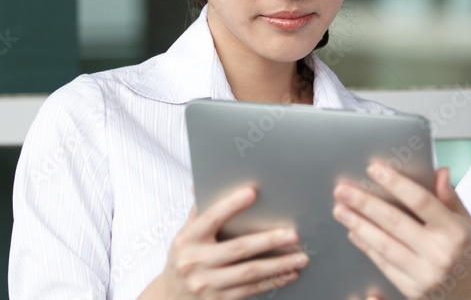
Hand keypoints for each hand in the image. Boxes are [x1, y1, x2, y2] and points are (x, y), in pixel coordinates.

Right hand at [147, 185, 308, 299]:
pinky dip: (273, 281)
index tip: (252, 192)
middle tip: (293, 234)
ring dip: (279, 265)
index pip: (211, 217)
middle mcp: (195, 262)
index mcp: (188, 239)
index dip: (232, 204)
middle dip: (269, 241)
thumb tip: (202, 183)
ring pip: (250, 272)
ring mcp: (206, 284)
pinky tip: (289, 274)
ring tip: (301, 257)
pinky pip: (251, 290)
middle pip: (238, 248)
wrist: (169, 298)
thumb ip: (198, 211)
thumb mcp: (185, 234)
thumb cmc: (184, 258)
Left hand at [333, 165, 470, 299]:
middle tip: (343, 189)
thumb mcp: (469, 223)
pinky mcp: (414, 291)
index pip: (421, 202)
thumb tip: (439, 171)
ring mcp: (426, 275)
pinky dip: (367, 248)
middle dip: (365, 204)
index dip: (396, 184)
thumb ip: (450, 197)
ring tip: (341, 210)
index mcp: (455, 232)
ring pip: (384, 246)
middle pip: (395, 223)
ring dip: (359, 226)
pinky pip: (384, 265)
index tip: (374, 169)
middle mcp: (440, 254)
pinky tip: (355, 232)